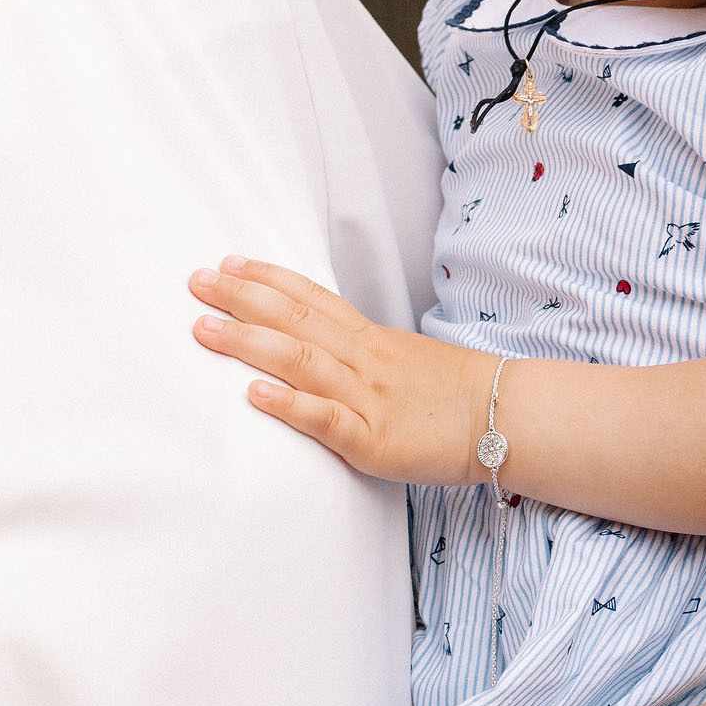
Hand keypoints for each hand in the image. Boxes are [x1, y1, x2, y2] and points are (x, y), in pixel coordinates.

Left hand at [189, 257, 488, 483]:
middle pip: (296, 320)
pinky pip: (326, 420)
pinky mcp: (374, 442)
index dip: (268, 279)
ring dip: (249, 343)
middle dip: (242, 299)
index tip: (229, 263)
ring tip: (205, 329)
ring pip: (302, 361)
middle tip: (197, 282)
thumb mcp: (408, 361)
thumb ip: (365, 356)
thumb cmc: (459, 395)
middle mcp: (365, 361)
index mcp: (373, 341)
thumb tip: (323, 348)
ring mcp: (369, 399)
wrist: (508, 419)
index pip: (313, 298)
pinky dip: (289, 405)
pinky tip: (255, 395)